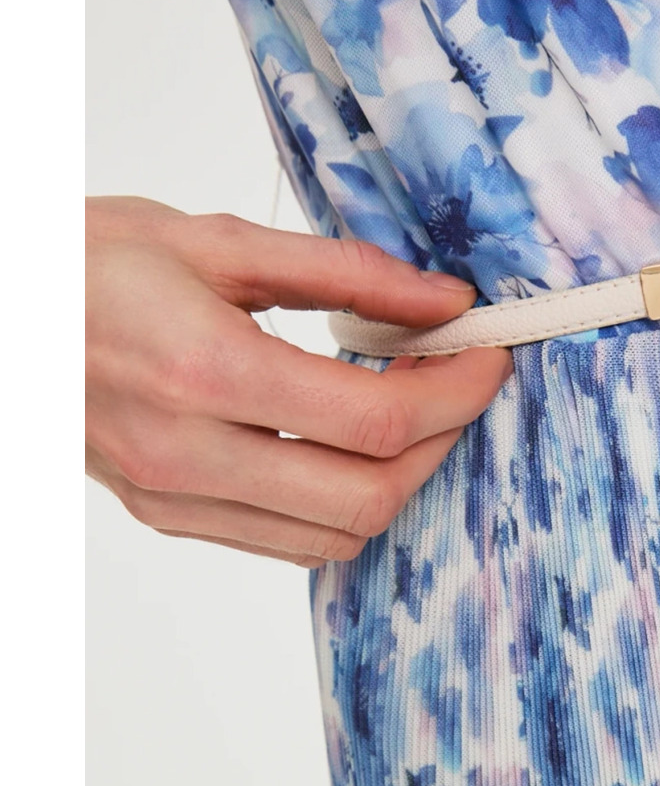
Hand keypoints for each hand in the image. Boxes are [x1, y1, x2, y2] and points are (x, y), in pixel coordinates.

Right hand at [87, 197, 511, 565]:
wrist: (0, 314)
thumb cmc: (86, 264)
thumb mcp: (215, 241)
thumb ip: (344, 273)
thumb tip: (444, 302)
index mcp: (204, 371)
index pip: (374, 422)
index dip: (454, 395)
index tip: (486, 356)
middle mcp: (189, 453)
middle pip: (369, 495)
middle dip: (439, 444)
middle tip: (457, 386)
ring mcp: (176, 498)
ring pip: (336, 536)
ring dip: (395, 482)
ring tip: (406, 415)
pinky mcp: (169, 518)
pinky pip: (289, 544)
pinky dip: (340, 506)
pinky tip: (345, 447)